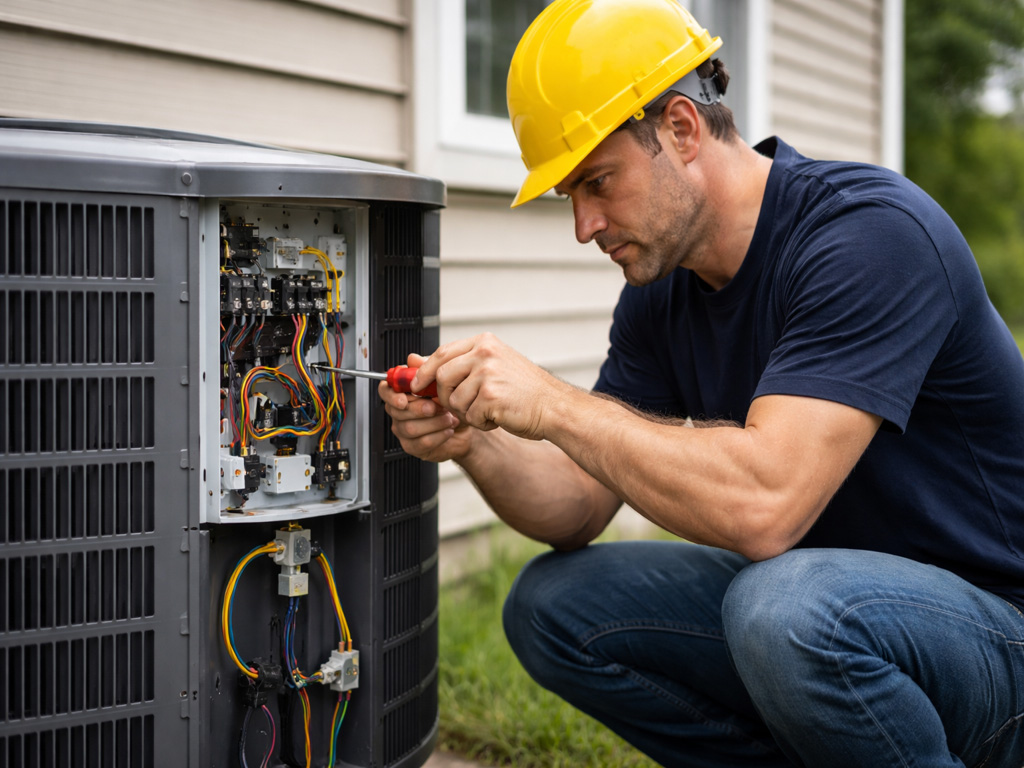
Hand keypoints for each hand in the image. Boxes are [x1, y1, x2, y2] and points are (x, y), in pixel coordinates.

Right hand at [380, 354, 473, 462]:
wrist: (467, 427)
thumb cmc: (452, 403)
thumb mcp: (444, 382)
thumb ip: (428, 369)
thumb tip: (413, 359)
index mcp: (403, 392)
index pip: (385, 390)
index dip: (392, 395)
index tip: (405, 398)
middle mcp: (400, 411)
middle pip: (397, 411)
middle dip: (420, 409)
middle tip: (438, 406)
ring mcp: (404, 430)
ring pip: (409, 428)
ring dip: (433, 422)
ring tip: (449, 418)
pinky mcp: (413, 447)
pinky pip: (421, 443)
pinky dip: (438, 435)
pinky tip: (449, 429)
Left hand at [409, 333, 570, 440]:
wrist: (554, 407)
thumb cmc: (525, 391)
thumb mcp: (491, 367)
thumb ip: (457, 363)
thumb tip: (413, 361)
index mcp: (485, 343)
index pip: (442, 353)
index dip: (425, 372)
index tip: (416, 386)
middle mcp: (485, 353)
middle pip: (441, 376)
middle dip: (444, 397)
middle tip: (462, 406)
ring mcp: (487, 374)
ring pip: (453, 400)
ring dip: (468, 413)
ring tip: (490, 410)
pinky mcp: (490, 396)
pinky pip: (469, 415)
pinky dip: (481, 423)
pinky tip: (498, 417)